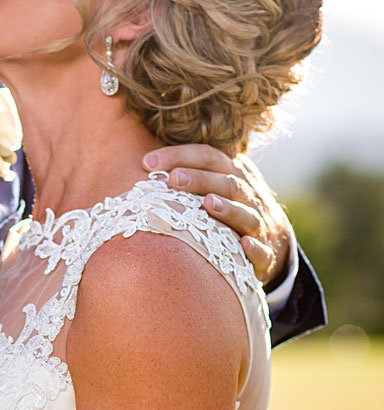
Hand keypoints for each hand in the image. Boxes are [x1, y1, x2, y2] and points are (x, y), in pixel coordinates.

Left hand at [143, 145, 290, 285]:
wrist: (271, 238)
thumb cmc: (225, 208)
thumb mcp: (212, 186)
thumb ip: (183, 174)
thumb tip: (139, 166)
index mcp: (231, 175)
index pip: (209, 157)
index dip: (180, 156)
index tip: (147, 162)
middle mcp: (247, 196)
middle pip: (227, 183)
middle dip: (200, 179)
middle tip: (173, 179)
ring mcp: (258, 224)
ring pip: (247, 213)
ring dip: (229, 208)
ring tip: (208, 204)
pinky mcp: (265, 253)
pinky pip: (263, 251)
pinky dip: (255, 248)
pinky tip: (244, 244)